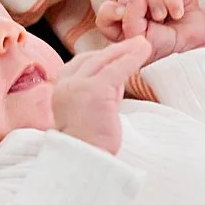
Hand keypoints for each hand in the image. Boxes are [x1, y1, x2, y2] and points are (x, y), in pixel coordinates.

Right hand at [50, 36, 150, 154]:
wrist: (83, 159)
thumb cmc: (88, 143)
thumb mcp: (90, 111)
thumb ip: (100, 92)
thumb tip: (117, 77)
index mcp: (61, 90)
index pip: (79, 64)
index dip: (99, 57)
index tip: (114, 55)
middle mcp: (66, 84)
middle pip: (92, 59)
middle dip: (114, 51)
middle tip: (133, 45)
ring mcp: (79, 85)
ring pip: (105, 60)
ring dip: (126, 50)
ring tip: (142, 44)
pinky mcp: (96, 89)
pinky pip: (117, 68)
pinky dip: (132, 57)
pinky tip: (143, 51)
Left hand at [93, 0, 204, 58]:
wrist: (194, 54)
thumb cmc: (165, 53)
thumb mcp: (141, 41)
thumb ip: (131, 18)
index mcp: (123, 28)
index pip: (106, 12)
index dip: (111, 10)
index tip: (122, 15)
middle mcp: (137, 14)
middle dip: (139, 7)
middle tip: (153, 19)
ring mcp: (155, 3)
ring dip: (156, 1)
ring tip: (164, 17)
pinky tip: (178, 13)